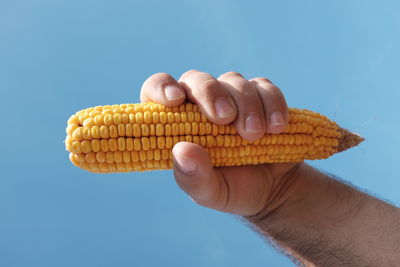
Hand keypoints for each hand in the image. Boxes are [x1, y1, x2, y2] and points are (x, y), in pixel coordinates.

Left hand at [140, 70, 299, 215]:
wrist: (273, 189)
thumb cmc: (232, 188)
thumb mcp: (210, 193)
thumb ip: (193, 177)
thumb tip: (182, 150)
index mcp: (176, 123)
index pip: (156, 90)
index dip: (161, 87)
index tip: (175, 100)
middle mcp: (200, 104)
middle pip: (197, 79)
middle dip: (211, 94)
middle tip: (226, 120)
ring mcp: (232, 97)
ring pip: (233, 81)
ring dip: (247, 105)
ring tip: (256, 135)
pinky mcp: (261, 97)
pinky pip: (264, 87)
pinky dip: (272, 103)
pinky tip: (277, 127)